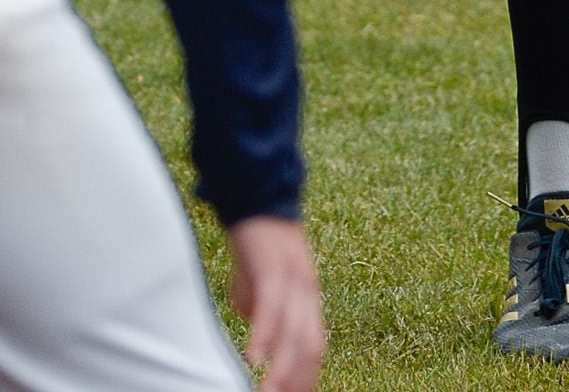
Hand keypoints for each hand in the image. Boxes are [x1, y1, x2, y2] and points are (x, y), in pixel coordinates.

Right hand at [226, 216, 326, 391]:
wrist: (257, 195)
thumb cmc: (256, 244)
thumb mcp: (259, 284)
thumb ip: (261, 309)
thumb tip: (257, 332)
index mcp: (307, 299)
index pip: (314, 347)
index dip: (306, 376)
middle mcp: (307, 292)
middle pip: (311, 347)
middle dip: (297, 381)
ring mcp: (293, 280)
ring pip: (295, 333)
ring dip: (282, 369)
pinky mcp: (273, 268)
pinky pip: (272, 307)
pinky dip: (264, 335)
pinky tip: (254, 358)